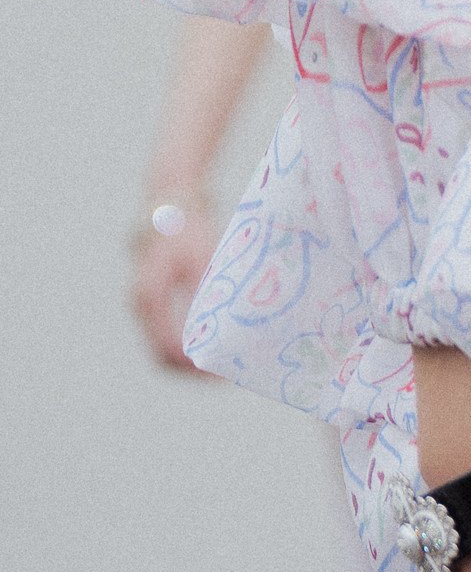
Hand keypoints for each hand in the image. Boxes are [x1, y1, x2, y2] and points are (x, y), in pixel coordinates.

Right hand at [128, 206, 220, 372]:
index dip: (194, 368)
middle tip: (226, 376)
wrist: (171, 196)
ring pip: (164, 345)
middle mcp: (142, 304)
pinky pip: (168, 330)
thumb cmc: (187, 225)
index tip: (222, 374)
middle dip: (193, 370)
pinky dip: (188, 341)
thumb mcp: (201, 258)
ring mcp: (146, 302)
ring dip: (191, 359)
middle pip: (163, 355)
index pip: (167, 349)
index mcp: (149, 297)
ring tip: (224, 364)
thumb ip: (204, 295)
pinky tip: (215, 341)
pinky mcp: (155, 296)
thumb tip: (216, 330)